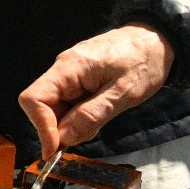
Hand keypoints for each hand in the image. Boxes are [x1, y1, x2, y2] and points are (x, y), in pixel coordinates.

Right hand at [19, 25, 175, 157]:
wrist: (156, 38)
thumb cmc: (144, 61)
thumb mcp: (124, 93)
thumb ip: (92, 115)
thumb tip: (64, 138)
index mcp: (69, 67)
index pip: (33, 99)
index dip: (41, 127)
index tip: (56, 150)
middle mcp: (63, 69)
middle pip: (41, 105)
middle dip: (59, 128)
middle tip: (88, 134)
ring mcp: (69, 74)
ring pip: (54, 107)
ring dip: (70, 124)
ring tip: (101, 118)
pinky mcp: (77, 79)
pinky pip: (67, 103)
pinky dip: (78, 116)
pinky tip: (99, 112)